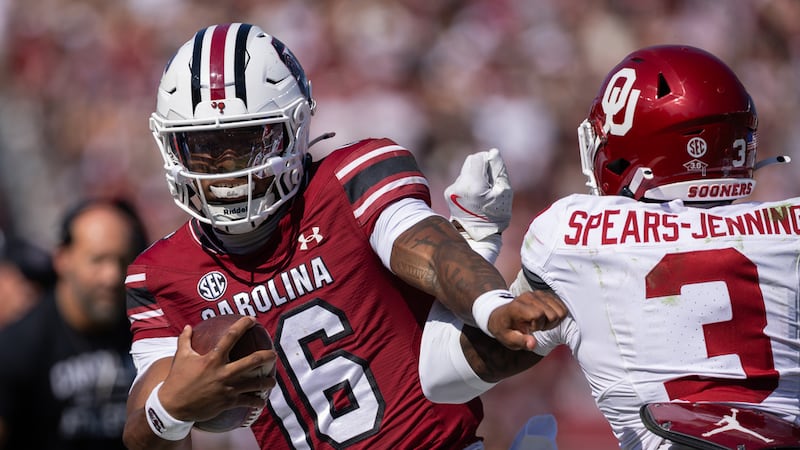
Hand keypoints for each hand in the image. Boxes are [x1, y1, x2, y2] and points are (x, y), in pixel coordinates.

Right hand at [158, 317, 276, 421]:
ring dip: (267, 382)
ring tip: (272, 381)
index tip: (253, 319)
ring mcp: (228, 388)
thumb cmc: (177, 380)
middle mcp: (223, 372)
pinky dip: (257, 401)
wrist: (173, 407)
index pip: (231, 336)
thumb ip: (185, 340)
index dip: (243, 325)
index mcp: (213, 358)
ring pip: (255, 384)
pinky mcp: (228, 402)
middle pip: (252, 361)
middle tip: (274, 354)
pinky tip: (262, 401)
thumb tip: (189, 326)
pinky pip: (247, 401)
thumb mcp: (180, 357)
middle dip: (267, 356)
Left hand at [445, 148, 512, 240]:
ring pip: (466, 171)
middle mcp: (458, 186)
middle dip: (482, 168)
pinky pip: (461, 180)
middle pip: (470, 161)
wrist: (478, 236)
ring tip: (482, 194)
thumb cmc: (496, 215)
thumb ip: (499, 169)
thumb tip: (493, 152)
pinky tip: (474, 198)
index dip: (488, 161)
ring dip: (476, 177)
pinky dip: (469, 185)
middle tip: (490, 184)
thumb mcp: (504, 192)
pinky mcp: (448, 194)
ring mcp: (451, 190)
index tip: (494, 174)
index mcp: (473, 185)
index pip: (478, 157)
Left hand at [487, 290, 566, 350]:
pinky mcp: (545, 294)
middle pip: (553, 313)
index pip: (539, 314)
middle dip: (547, 324)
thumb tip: (533, 344)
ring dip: (554, 319)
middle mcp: (528, 297)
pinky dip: (557, 314)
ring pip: (560, 309)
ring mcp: (537, 294)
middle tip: (536, 327)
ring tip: (541, 322)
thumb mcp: (508, 340)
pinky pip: (562, 306)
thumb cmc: (504, 329)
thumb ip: (521, 342)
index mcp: (517, 307)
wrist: (500, 315)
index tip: (529, 329)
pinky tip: (545, 318)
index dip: (537, 326)